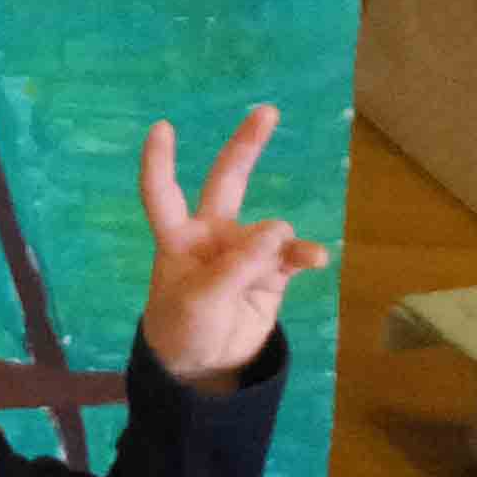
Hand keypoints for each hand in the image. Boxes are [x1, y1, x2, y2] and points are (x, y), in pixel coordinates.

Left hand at [136, 105, 328, 390]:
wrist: (205, 365)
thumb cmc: (181, 329)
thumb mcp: (198, 301)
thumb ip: (235, 266)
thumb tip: (278, 229)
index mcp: (178, 238)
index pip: (163, 193)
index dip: (160, 163)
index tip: (161, 127)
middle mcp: (212, 235)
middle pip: (228, 181)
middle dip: (246, 146)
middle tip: (266, 111)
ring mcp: (245, 251)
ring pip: (270, 229)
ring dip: (280, 241)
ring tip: (292, 257)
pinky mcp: (272, 271)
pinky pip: (292, 254)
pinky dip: (304, 254)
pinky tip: (315, 259)